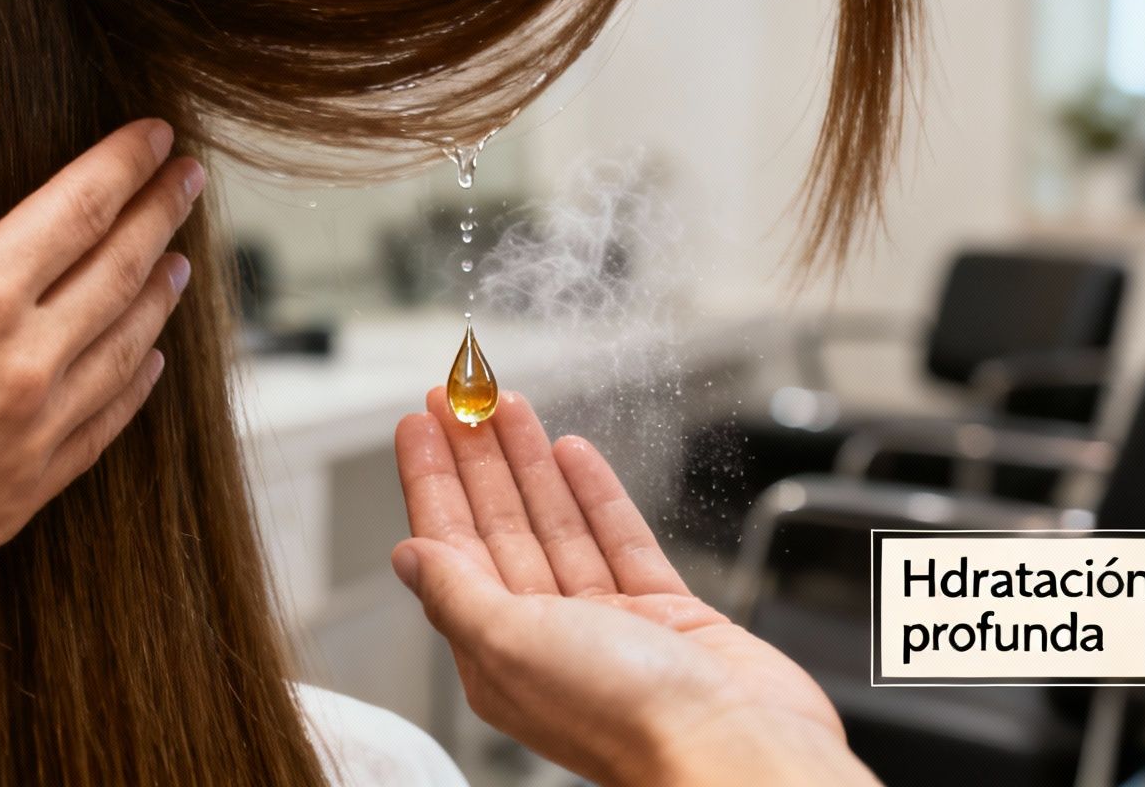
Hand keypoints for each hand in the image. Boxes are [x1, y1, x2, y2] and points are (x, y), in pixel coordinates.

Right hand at [0, 115, 202, 632]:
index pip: (79, 210)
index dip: (125, 165)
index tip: (158, 135)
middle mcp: (24, 366)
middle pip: (119, 273)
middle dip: (160, 216)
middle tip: (191, 179)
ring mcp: (30, 439)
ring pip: (125, 350)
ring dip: (158, 298)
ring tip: (180, 261)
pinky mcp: (19, 498)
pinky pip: (102, 428)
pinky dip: (135, 386)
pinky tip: (147, 364)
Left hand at [391, 391, 877, 786]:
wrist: (735, 749)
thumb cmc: (625, 715)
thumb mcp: (512, 646)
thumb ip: (457, 595)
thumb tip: (408, 556)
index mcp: (498, 653)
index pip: (450, 546)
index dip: (432, 480)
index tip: (419, 424)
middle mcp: (547, 637)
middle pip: (499, 527)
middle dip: (475, 458)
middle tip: (458, 396)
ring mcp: (608, 624)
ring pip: (556, 524)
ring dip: (529, 462)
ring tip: (508, 404)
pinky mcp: (665, 614)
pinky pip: (619, 540)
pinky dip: (595, 494)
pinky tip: (571, 453)